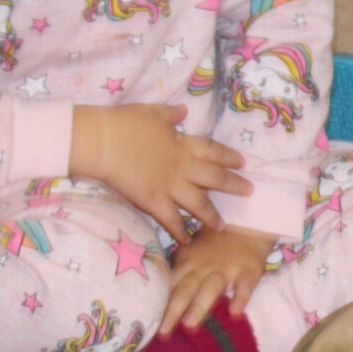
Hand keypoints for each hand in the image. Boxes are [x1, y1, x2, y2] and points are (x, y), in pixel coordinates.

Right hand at [71, 105, 251, 244]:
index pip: (212, 150)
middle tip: (249, 191)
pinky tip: (187, 240)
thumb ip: (170, 115)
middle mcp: (182, 166)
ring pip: (199, 203)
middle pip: (214, 177)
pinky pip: (171, 220)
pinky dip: (179, 231)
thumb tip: (184, 111)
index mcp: (182, 143)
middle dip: (234, 185)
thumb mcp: (151, 112)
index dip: (229, 156)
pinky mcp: (154, 201)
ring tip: (223, 227)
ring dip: (212, 216)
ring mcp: (170, 185)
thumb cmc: (123, 122)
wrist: (102, 141)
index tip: (242, 162)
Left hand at [163, 225, 277, 333]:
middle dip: (174, 310)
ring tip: (190, 325)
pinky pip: (245, 286)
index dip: (159, 304)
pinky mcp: (248, 271)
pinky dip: (241, 298)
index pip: (170, 286)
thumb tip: (157, 297)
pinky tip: (235, 313)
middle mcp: (203, 268)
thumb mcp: (190, 253)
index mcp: (186, 264)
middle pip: (186, 290)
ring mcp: (226, 270)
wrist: (245, 225)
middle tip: (163, 332)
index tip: (148, 324)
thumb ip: (177, 272)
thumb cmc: (212, 245)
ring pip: (211, 288)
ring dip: (199, 305)